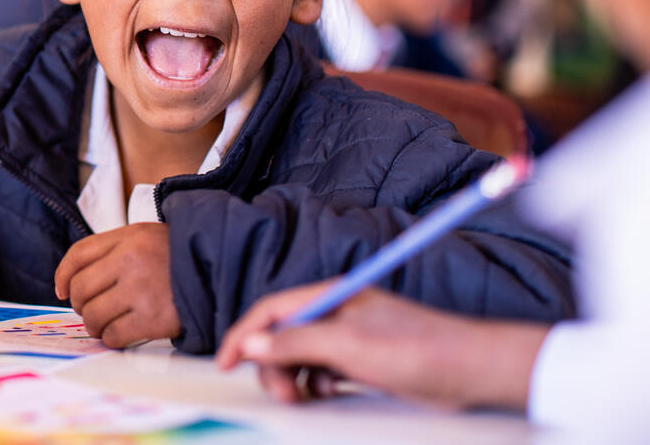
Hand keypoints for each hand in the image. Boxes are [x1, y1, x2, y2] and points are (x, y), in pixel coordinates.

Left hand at [53, 223, 179, 347]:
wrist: (220, 270)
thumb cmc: (177, 256)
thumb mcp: (145, 237)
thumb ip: (110, 250)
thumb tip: (67, 282)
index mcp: (128, 237)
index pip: (78, 255)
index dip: (62, 275)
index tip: (61, 290)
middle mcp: (131, 261)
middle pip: (80, 289)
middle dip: (80, 304)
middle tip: (90, 309)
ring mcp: (142, 291)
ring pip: (93, 315)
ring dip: (94, 325)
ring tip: (106, 323)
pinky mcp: (154, 319)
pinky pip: (114, 335)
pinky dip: (112, 339)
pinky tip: (121, 333)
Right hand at [214, 282, 549, 410]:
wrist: (469, 370)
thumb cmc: (418, 349)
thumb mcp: (349, 347)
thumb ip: (297, 342)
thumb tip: (253, 345)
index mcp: (329, 297)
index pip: (271, 311)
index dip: (244, 335)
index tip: (226, 362)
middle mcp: (334, 313)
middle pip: (281, 336)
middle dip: (272, 365)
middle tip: (282, 394)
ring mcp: (347, 337)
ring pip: (298, 356)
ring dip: (291, 378)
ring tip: (302, 398)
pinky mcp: (361, 359)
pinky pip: (320, 371)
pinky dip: (312, 384)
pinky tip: (320, 394)